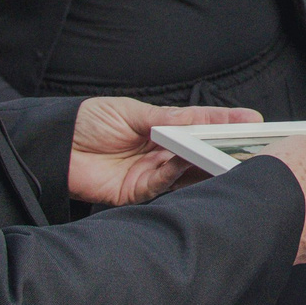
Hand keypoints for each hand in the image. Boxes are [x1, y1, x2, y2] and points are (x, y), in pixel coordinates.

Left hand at [70, 100, 260, 206]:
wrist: (52, 147)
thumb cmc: (87, 121)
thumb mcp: (129, 112)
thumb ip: (165, 120)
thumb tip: (198, 120)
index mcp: (161, 128)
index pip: (200, 126)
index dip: (226, 124)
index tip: (254, 120)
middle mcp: (160, 152)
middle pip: (200, 152)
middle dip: (224, 148)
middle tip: (250, 145)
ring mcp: (149, 173)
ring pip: (187, 171)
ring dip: (203, 163)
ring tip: (223, 153)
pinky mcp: (135, 192)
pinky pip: (162, 186)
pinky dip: (174, 174)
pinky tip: (183, 162)